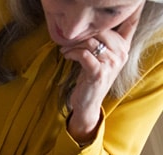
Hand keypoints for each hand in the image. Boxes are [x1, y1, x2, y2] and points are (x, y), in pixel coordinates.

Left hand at [59, 3, 142, 140]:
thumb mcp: (99, 57)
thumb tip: (88, 24)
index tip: (133, 1)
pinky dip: (72, 52)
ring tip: (65, 49)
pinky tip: (67, 55)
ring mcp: (111, 63)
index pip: (131, 24)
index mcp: (123, 47)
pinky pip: (84, 54)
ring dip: (73, 43)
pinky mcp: (98, 72)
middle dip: (82, 32)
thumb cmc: (90, 77)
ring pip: (91, 41)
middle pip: (102, 30)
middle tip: (69, 39)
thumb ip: (100, 41)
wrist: (87, 102)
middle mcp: (121, 54)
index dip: (131, 11)